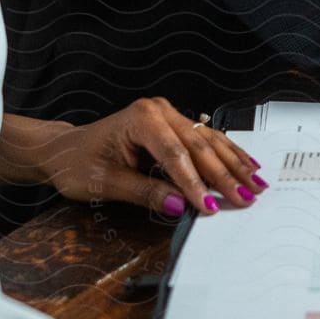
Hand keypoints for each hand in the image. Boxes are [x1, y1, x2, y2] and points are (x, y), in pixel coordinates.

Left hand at [38, 98, 262, 216]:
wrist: (64, 149)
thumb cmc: (78, 163)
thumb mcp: (106, 183)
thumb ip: (145, 192)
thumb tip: (179, 205)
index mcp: (140, 119)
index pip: (175, 155)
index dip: (194, 183)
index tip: (210, 206)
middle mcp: (158, 111)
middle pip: (199, 146)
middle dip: (224, 175)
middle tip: (245, 197)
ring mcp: (168, 115)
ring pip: (209, 141)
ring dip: (233, 164)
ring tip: (255, 183)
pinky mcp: (173, 124)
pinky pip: (205, 140)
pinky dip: (227, 155)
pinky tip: (245, 164)